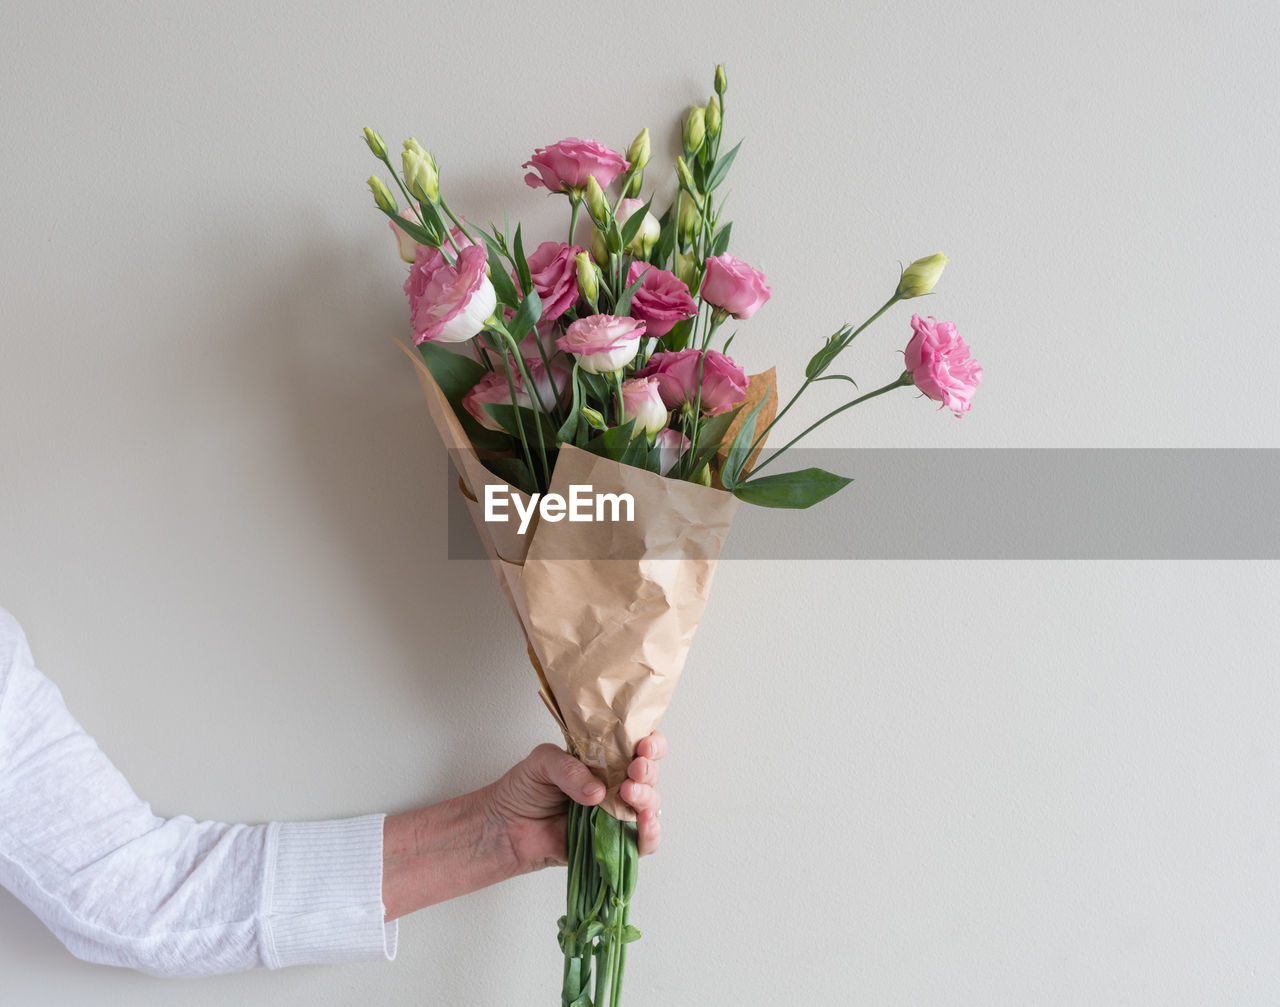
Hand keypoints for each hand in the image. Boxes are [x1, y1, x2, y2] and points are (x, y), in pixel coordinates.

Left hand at [382, 733, 664, 919]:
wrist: (504, 827)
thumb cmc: (523, 791)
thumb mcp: (541, 762)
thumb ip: (568, 768)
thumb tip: (597, 791)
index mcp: (603, 760)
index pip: (638, 747)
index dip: (650, 744)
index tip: (643, 744)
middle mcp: (614, 785)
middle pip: (649, 775)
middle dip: (647, 770)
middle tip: (634, 769)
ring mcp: (615, 815)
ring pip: (650, 805)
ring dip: (647, 797)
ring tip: (627, 793)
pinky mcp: (612, 844)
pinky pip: (642, 843)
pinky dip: (650, 833)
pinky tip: (645, 822)